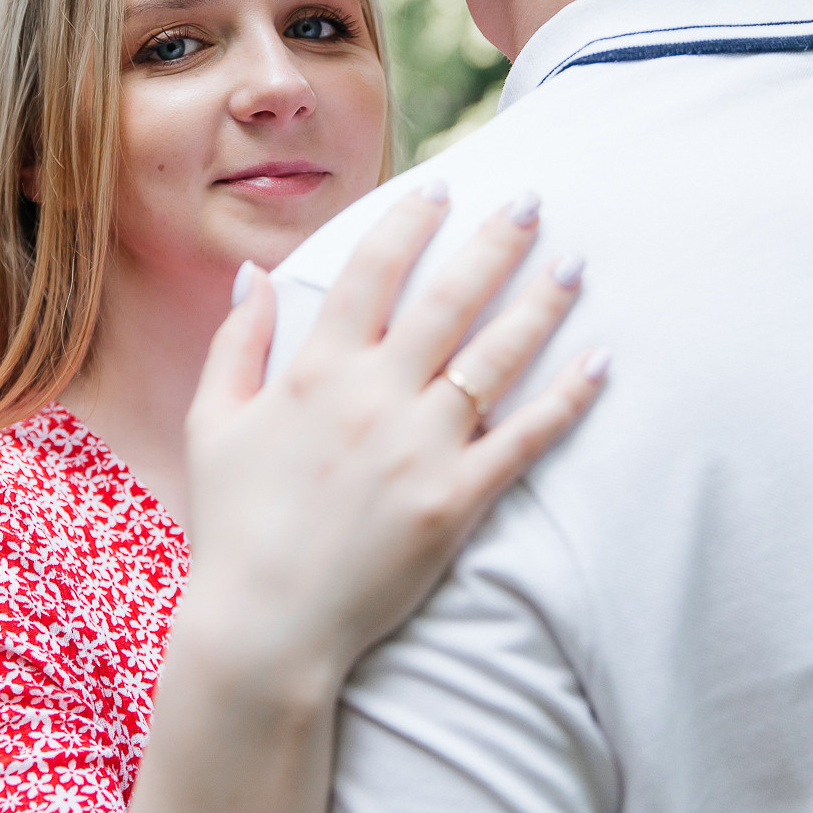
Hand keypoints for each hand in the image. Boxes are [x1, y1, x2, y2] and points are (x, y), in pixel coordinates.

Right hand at [177, 186, 605, 687]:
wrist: (265, 627)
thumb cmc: (234, 525)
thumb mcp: (212, 423)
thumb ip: (236, 344)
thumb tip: (254, 274)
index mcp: (313, 372)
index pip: (371, 272)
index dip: (409, 222)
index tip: (441, 185)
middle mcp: (373, 398)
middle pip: (447, 299)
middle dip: (493, 242)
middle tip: (530, 199)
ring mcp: (419, 449)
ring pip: (495, 357)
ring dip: (540, 303)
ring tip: (575, 263)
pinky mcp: (456, 501)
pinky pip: (523, 438)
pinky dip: (567, 398)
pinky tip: (600, 361)